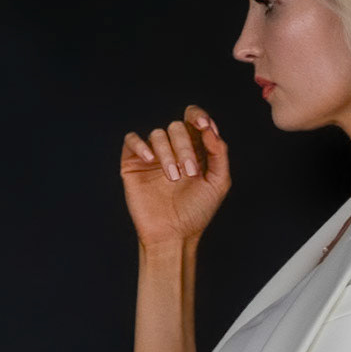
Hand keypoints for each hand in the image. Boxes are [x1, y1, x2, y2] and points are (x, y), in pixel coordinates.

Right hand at [120, 105, 230, 246]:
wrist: (173, 235)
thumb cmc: (197, 212)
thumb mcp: (218, 182)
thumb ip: (219, 153)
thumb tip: (209, 128)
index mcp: (194, 149)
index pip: (193, 119)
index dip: (198, 116)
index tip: (204, 126)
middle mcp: (173, 149)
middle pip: (177, 127)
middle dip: (185, 147)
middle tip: (190, 172)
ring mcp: (152, 156)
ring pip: (157, 134)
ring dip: (168, 154)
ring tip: (174, 178)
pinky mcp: (133, 164)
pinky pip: (131, 140)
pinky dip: (141, 145)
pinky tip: (150, 160)